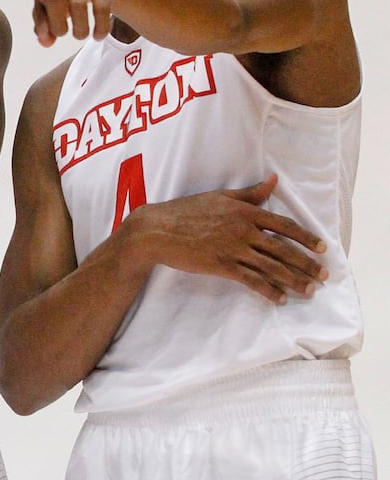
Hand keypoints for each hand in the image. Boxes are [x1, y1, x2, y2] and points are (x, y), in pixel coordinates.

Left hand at [7, 0, 124, 45]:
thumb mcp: (47, 2)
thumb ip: (42, 23)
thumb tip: (46, 43)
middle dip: (57, 23)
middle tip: (61, 33)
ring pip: (78, 3)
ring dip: (79, 28)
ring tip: (79, 36)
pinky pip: (101, 6)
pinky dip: (99, 26)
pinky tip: (97, 36)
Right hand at [129, 175, 327, 303]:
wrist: (157, 229)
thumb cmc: (186, 211)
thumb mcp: (220, 196)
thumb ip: (250, 193)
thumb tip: (274, 181)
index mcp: (245, 211)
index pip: (284, 225)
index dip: (306, 237)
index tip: (322, 249)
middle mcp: (243, 230)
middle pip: (283, 249)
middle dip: (306, 264)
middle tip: (323, 276)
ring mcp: (232, 248)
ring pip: (271, 266)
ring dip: (293, 280)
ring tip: (309, 290)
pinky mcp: (221, 265)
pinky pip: (250, 279)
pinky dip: (267, 290)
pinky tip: (279, 298)